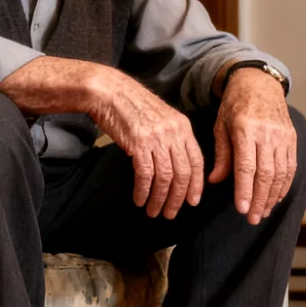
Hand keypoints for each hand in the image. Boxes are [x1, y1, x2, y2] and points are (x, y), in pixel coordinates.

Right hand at [86, 70, 204, 219]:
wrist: (108, 92)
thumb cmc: (131, 106)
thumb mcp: (160, 118)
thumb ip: (170, 138)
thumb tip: (174, 166)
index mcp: (182, 126)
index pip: (197, 161)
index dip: (196, 185)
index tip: (192, 201)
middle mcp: (174, 132)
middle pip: (183, 173)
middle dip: (177, 198)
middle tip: (170, 213)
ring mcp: (157, 137)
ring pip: (165, 177)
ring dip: (159, 199)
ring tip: (153, 211)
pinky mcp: (139, 143)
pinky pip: (145, 175)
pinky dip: (143, 191)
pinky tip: (139, 199)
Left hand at [209, 68, 297, 224]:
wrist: (259, 84)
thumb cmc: (234, 107)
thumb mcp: (220, 127)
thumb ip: (221, 155)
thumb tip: (215, 181)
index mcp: (245, 129)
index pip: (247, 167)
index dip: (245, 190)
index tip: (242, 210)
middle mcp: (267, 133)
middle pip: (266, 174)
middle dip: (260, 199)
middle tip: (253, 219)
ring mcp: (282, 136)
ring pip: (281, 173)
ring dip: (273, 196)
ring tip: (264, 211)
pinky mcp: (292, 138)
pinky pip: (291, 166)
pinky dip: (285, 185)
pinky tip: (276, 197)